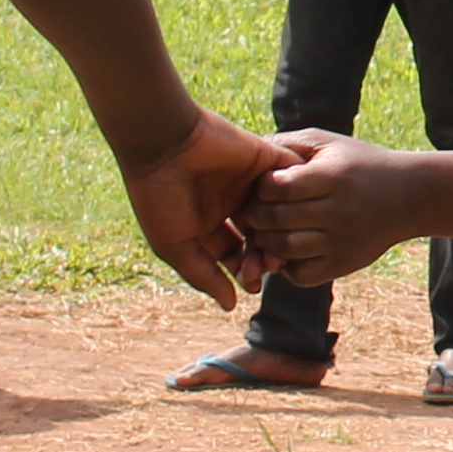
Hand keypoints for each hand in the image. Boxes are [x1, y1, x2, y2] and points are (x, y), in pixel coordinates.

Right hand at [112, 109, 280, 306]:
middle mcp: (231, 203)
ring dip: (280, 234)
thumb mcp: (177, 245)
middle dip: (265, 256)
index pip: (236, 253)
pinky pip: (291, 182)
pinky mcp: (266, 160)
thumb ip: (204, 275)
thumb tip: (231, 306)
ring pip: (277, 214)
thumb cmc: (160, 197)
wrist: (164, 145)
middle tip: (268, 268)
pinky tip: (287, 217)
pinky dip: (293, 199)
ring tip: (276, 248)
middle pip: (260, 237)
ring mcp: (250, 182)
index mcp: (207, 222)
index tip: (251, 284)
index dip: (246, 270)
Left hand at [239, 132, 433, 287]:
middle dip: (254, 215)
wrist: (410, 196)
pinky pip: (299, 275)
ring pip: (282, 249)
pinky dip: (285, 266)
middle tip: (254, 210)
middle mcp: (338, 211)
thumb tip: (246, 158)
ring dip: (264, 241)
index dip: (260, 187)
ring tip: (267, 229)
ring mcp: (341, 242)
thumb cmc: (359, 164)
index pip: (276, 187)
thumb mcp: (328, 143)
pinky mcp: (343, 265)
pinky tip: (289, 250)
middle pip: (273, 220)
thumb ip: (286, 144)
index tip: (263, 185)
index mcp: (332, 177)